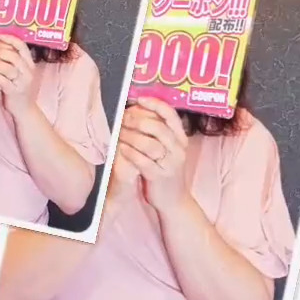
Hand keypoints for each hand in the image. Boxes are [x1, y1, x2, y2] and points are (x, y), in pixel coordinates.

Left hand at [0, 34, 35, 117]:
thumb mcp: (21, 72)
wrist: (24, 109)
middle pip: (14, 56)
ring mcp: (22, 83)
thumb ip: (15, 59)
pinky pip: (3, 81)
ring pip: (9, 68)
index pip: (22, 46)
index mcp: (30, 65)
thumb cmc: (19, 87)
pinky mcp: (14, 92)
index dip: (10, 39)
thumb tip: (3, 43)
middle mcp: (28, 72)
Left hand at [117, 97, 188, 211]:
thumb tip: (140, 111)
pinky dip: (130, 153)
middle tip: (122, 117)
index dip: (155, 104)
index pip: (171, 115)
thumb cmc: (166, 171)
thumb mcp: (169, 150)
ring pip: (150, 144)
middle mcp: (179, 149)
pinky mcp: (160, 177)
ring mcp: (170, 164)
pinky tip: (120, 148)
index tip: (140, 99)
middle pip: (158, 127)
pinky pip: (143, 161)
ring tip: (118, 132)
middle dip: (137, 120)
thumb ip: (159, 133)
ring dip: (130, 135)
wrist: (175, 200)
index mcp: (181, 139)